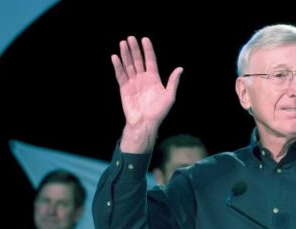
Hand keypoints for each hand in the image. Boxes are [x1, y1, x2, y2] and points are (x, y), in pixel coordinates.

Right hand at [112, 36, 182, 152]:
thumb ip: (173, 82)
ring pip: (128, 65)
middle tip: (131, 38)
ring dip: (125, 54)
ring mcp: (133, 82)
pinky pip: (120, 75)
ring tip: (123, 43)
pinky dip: (118, 66)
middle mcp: (143, 78)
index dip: (148, 50)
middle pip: (138, 60)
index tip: (145, 39)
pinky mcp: (124, 88)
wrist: (145, 123)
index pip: (150, 61)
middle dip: (134, 49)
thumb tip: (180, 69)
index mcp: (154, 79)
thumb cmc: (159, 112)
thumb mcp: (170, 96)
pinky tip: (115, 57)